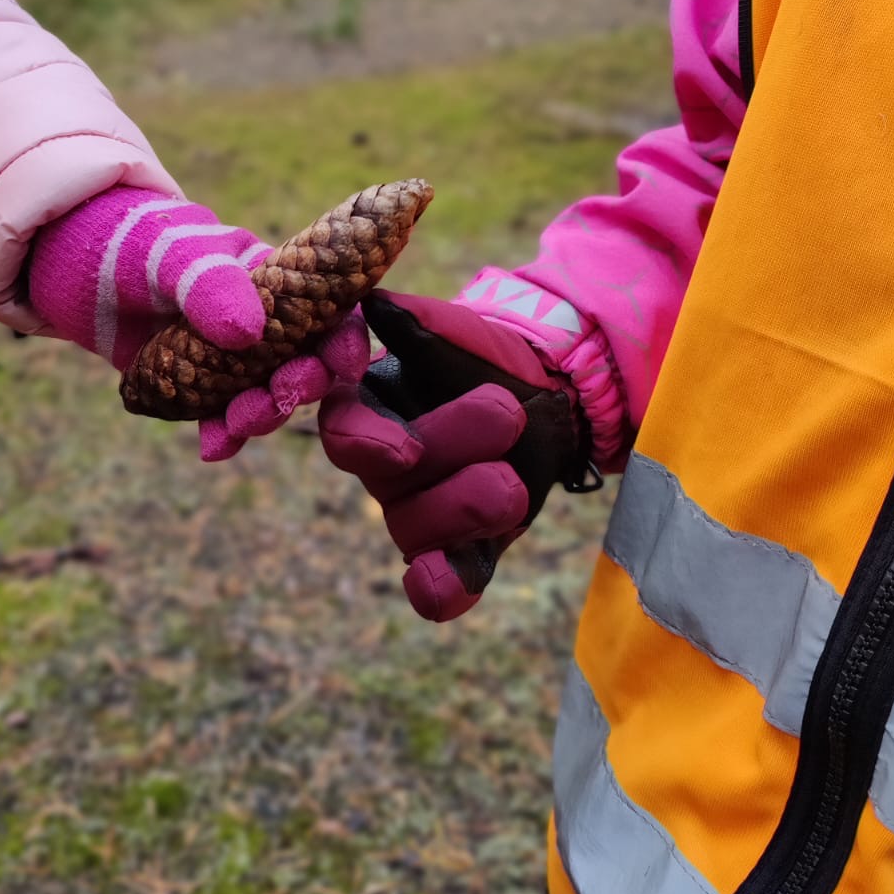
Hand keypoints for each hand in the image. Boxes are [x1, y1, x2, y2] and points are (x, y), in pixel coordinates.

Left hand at [28, 186, 366, 454]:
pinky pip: (217, 414)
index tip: (343, 367)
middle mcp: (261, 319)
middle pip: (302, 361)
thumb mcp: (170, 251)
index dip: (343, 339)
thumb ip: (210, 283)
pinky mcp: (193, 382)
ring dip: (259, 416)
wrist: (71, 261)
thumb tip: (249, 333)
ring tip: (234, 428)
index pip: (329, 309)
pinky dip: (219, 434)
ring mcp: (227, 355)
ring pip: (262, 394)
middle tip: (274, 401)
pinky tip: (211, 448)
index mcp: (274, 277)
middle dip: (297, 387)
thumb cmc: (133, 239)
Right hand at [319, 292, 598, 620]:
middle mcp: (385, 470)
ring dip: (468, 509)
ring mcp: (421, 514)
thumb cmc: (485, 356)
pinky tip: (448, 583)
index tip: (406, 448)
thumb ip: (415, 323)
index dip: (370, 446)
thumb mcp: (454, 332)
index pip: (344, 435)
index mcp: (370, 412)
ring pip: (417, 534)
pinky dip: (443, 588)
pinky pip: (441, 583)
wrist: (549, 391)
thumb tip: (373, 305)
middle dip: (451, 453)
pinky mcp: (463, 548)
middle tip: (507, 415)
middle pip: (391, 486)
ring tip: (513, 480)